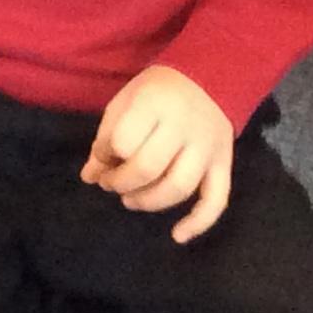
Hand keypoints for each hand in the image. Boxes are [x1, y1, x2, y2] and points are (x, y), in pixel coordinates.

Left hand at [81, 65, 233, 243]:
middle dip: (121, 182)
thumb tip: (89, 176)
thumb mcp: (125, 102)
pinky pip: (216, 199)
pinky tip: (177, 236)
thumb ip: (106, 137)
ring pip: (179, 188)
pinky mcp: (224, 164)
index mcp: (155, 104)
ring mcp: (208, 148)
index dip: (105, 154)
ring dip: (149, 201)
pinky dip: (199, 222)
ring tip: (129, 199)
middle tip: (110, 183)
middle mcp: (185, 127)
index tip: (103, 154)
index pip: (124, 141)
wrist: (207, 77)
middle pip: (149, 168)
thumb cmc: (157, 90)